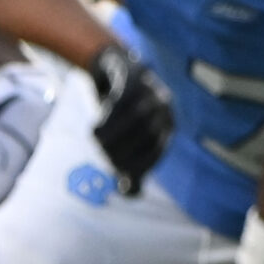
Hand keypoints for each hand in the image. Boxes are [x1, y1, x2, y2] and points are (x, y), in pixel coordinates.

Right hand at [87, 43, 172, 192]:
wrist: (110, 69)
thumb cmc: (117, 112)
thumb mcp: (125, 139)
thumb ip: (130, 165)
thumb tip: (131, 194)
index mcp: (166, 126)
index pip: (156, 150)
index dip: (138, 164)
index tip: (118, 171)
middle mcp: (164, 107)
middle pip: (147, 133)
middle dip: (123, 147)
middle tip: (102, 154)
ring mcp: (151, 89)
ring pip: (136, 115)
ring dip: (115, 132)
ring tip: (96, 140)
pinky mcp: (134, 74)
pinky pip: (125, 97)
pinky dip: (110, 114)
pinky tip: (96, 125)